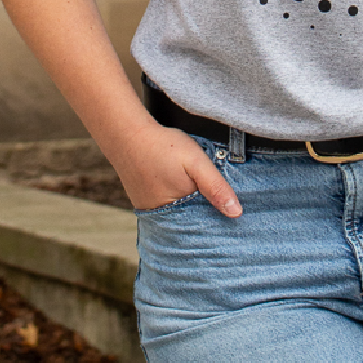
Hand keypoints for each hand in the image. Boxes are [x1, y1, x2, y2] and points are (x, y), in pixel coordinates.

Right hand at [107, 120, 241, 215]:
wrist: (125, 133)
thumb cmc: (162, 146)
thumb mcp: (195, 162)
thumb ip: (215, 186)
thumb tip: (236, 213)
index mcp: (177, 212)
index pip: (204, 229)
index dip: (219, 224)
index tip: (235, 222)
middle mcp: (161, 218)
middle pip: (191, 227)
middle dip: (206, 220)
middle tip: (220, 210)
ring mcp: (150, 212)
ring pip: (179, 219)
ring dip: (191, 213)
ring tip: (202, 202)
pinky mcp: (143, 204)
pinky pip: (167, 212)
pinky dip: (178, 207)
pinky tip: (185, 195)